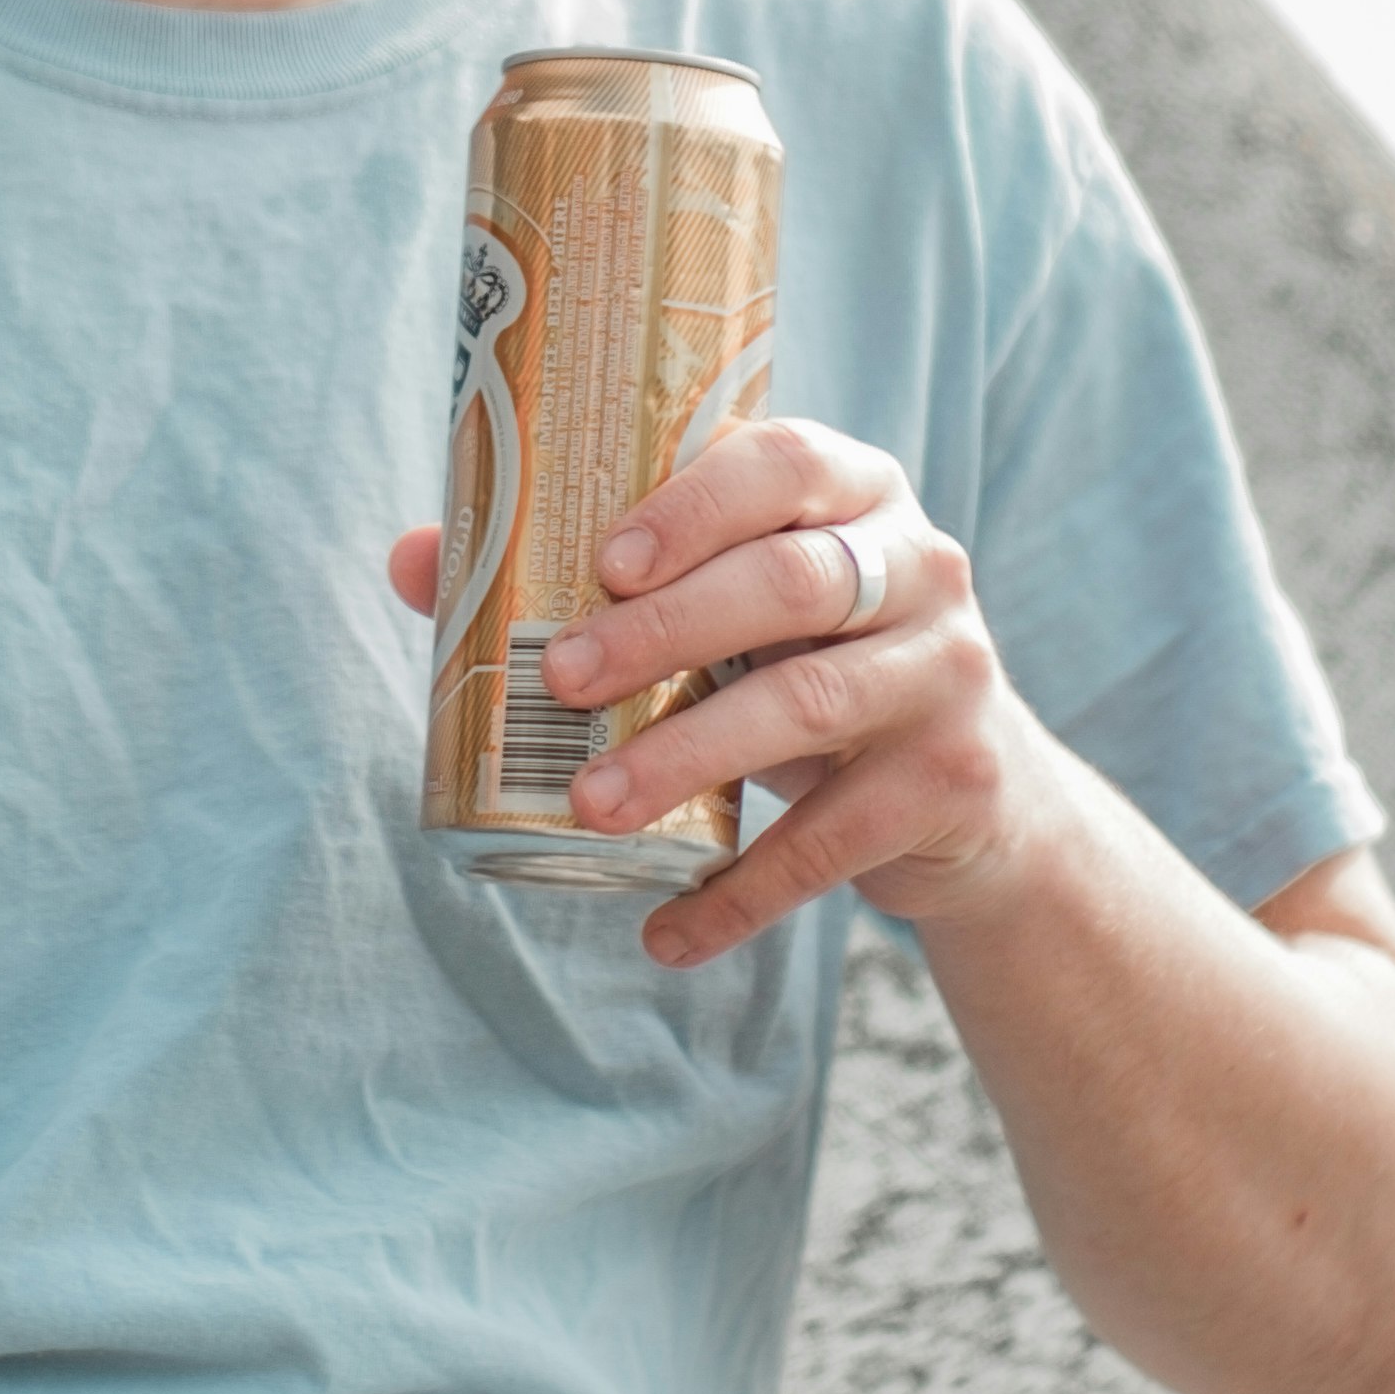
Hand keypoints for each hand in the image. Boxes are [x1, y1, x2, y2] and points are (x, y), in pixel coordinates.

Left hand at [375, 418, 1059, 966]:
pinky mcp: (953, 781)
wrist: (976, 793)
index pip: (787, 461)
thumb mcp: (731, 608)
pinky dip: (742, 894)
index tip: (607, 556)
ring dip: (685, 758)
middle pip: (791, 583)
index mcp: (858, 493)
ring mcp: (948, 673)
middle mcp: (921, 567)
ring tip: (590, 805)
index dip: (697, 503)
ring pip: (807, 705)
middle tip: (560, 679)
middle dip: (665, 631)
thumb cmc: (809, 663)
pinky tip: (668, 932)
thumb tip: (417, 560)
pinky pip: (834, 842)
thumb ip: (599, 579)